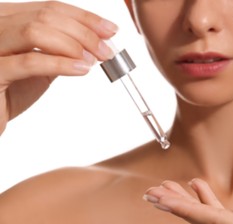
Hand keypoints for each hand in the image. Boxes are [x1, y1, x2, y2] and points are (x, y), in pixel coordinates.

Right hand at [0, 1, 117, 133]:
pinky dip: (61, 63)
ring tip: (94, 60)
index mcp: (8, 19)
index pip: (51, 8)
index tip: (110, 30)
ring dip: (74, 45)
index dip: (85, 18)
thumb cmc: (11, 92)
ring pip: (36, 31)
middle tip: (106, 50)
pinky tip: (81, 69)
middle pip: (47, 16)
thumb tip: (96, 43)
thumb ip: (61, 50)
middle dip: (84, 32)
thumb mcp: (41, 65)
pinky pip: (30, 61)